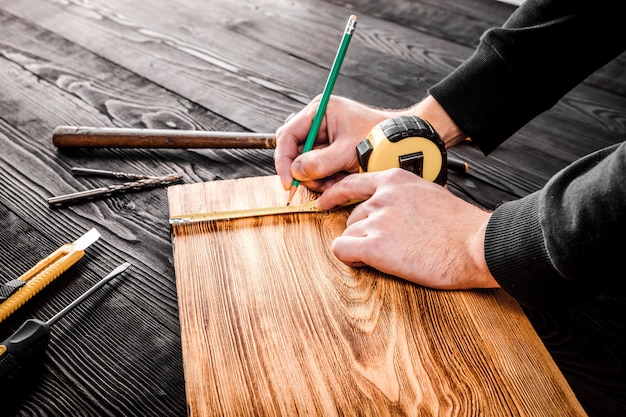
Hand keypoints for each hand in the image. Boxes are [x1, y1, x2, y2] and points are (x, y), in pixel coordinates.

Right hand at [274, 96, 395, 191]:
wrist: (399, 144)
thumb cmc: (379, 139)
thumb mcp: (348, 151)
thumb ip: (321, 162)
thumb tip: (296, 172)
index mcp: (319, 111)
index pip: (288, 136)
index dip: (284, 160)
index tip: (289, 183)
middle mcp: (317, 122)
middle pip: (295, 152)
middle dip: (306, 172)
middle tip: (322, 184)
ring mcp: (323, 137)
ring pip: (306, 164)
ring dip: (319, 178)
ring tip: (339, 179)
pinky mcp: (329, 150)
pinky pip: (318, 168)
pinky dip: (327, 178)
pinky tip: (343, 177)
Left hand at [317, 169, 498, 289]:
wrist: (477, 245)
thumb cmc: (460, 227)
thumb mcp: (429, 195)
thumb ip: (404, 198)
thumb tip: (390, 210)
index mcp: (395, 180)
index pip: (352, 183)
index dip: (334, 195)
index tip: (324, 204)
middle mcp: (382, 196)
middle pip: (351, 216)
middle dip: (362, 232)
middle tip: (386, 245)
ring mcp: (378, 220)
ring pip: (348, 234)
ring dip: (360, 247)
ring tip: (389, 255)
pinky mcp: (375, 246)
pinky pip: (342, 250)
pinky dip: (351, 258)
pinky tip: (369, 262)